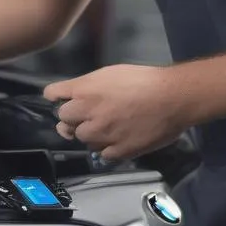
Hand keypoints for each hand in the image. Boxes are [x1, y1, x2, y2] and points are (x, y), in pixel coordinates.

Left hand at [43, 64, 192, 160]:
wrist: (173, 98)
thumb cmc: (144, 80)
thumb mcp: (111, 73)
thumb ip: (89, 85)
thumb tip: (77, 94)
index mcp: (84, 90)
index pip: (51, 94)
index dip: (56, 96)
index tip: (61, 99)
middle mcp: (87, 113)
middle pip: (63, 119)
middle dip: (72, 117)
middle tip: (88, 115)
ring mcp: (101, 134)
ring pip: (81, 138)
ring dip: (89, 134)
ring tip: (107, 127)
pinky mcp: (117, 151)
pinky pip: (101, 153)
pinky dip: (106, 148)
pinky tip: (118, 139)